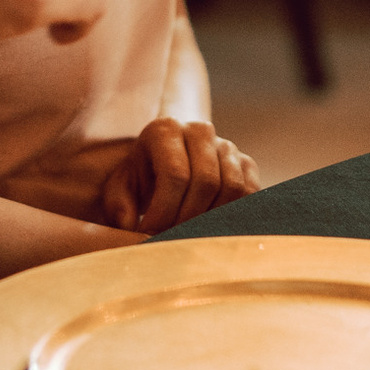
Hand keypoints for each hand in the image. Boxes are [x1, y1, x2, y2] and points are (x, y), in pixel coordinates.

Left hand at [99, 117, 258, 232]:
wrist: (165, 166)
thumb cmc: (141, 180)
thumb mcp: (120, 189)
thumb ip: (119, 206)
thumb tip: (130, 225)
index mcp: (165, 129)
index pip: (175, 174)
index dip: (164, 211)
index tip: (150, 234)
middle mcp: (199, 130)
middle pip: (205, 182)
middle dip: (187, 219)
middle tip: (170, 240)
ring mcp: (226, 145)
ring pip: (232, 188)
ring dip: (212, 220)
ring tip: (189, 236)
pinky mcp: (246, 163)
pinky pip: (250, 193)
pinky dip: (234, 215)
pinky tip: (211, 230)